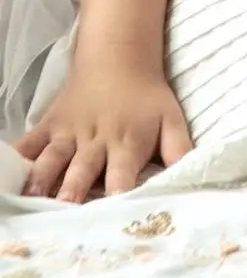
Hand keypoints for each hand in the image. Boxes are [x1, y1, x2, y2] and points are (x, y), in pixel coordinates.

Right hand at [16, 58, 191, 201]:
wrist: (119, 57)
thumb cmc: (148, 98)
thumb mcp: (173, 120)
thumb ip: (182, 151)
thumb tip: (197, 180)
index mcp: (127, 143)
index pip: (123, 175)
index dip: (117, 196)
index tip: (112, 220)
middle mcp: (96, 140)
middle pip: (82, 171)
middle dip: (73, 192)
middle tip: (64, 213)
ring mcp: (69, 133)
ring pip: (51, 159)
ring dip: (41, 180)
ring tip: (31, 201)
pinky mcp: (49, 124)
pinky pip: (28, 142)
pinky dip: (16, 158)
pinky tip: (9, 175)